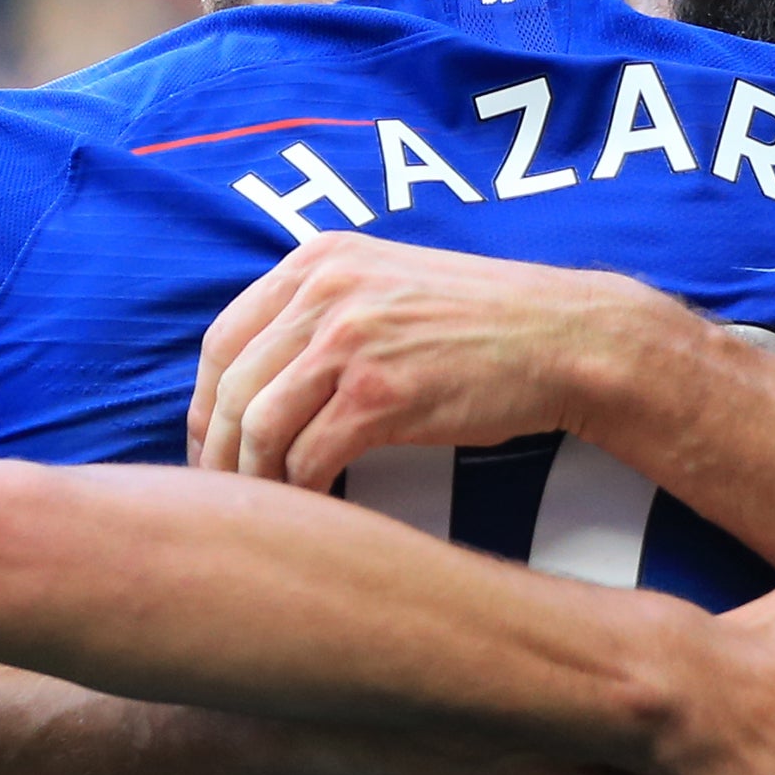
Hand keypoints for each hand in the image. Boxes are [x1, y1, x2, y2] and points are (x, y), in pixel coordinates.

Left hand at [189, 233, 648, 486]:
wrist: (567, 339)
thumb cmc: (487, 324)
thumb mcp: (393, 285)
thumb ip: (328, 310)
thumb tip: (264, 378)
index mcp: (321, 261)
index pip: (224, 338)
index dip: (207, 404)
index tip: (212, 448)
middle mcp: (326, 290)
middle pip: (231, 387)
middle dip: (218, 454)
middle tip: (227, 498)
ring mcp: (351, 340)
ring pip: (259, 427)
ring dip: (254, 482)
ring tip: (268, 514)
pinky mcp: (380, 395)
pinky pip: (308, 459)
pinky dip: (305, 494)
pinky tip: (320, 511)